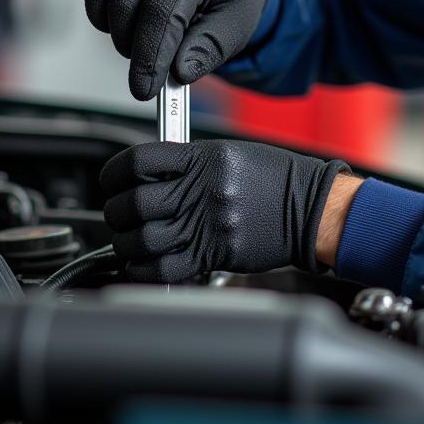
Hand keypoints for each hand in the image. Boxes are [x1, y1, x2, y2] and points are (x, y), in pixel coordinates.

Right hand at [85, 0, 268, 99]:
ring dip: (123, 37)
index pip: (160, 13)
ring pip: (108, 6)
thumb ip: (208, 50)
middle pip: (127, 11)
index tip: (143, 90)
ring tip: (152, 38)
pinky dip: (104, 18)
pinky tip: (130, 22)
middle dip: (137, 50)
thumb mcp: (234, 27)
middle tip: (156, 65)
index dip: (148, 57)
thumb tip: (178, 72)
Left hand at [100, 139, 349, 282]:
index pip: (137, 161)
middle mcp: (201, 190)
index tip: (112, 180)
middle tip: (120, 214)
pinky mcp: (214, 254)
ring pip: (142, 240)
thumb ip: (187, 163)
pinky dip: (143, 269)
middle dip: (116, 212)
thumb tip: (148, 176)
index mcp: (202, 158)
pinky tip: (144, 262)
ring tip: (131, 239)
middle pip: (133, 203)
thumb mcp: (230, 155)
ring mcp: (207, 224)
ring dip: (126, 243)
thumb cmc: (276, 180)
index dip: (113, 172)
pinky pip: (163, 269)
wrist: (312, 208)